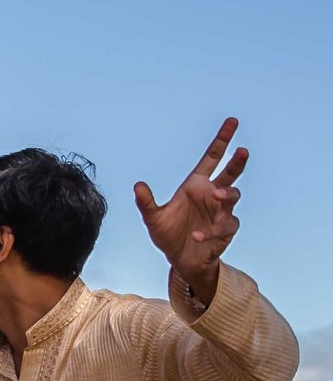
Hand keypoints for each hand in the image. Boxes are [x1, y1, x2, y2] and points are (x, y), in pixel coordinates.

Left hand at [134, 117, 245, 305]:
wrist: (180, 259)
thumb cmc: (168, 233)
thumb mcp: (153, 218)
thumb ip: (146, 203)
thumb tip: (138, 185)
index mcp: (196, 185)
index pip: (212, 158)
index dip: (222, 140)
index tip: (232, 121)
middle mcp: (212, 194)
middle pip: (230, 173)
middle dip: (237, 161)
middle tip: (242, 150)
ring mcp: (222, 211)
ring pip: (233, 196)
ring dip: (227, 194)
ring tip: (217, 195)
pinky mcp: (226, 229)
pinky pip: (225, 225)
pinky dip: (211, 230)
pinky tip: (196, 235)